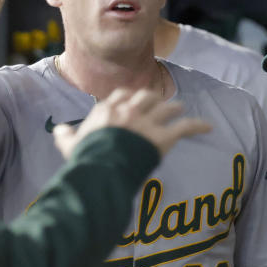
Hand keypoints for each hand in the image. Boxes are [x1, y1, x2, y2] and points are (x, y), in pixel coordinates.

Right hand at [53, 88, 211, 159]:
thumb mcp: (71, 146)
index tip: (132, 100)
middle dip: (153, 98)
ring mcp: (147, 122)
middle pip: (146, 97)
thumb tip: (57, 130)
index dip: (128, 98)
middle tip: (159, 102)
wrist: (102, 170)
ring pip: (166, 108)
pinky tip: (208, 127)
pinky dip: (198, 126)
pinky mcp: (163, 137)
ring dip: (174, 108)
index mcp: (107, 110)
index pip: (121, 96)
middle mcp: (129, 111)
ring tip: (180, 109)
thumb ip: (65, 136)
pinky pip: (185, 127)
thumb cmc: (85, 159)